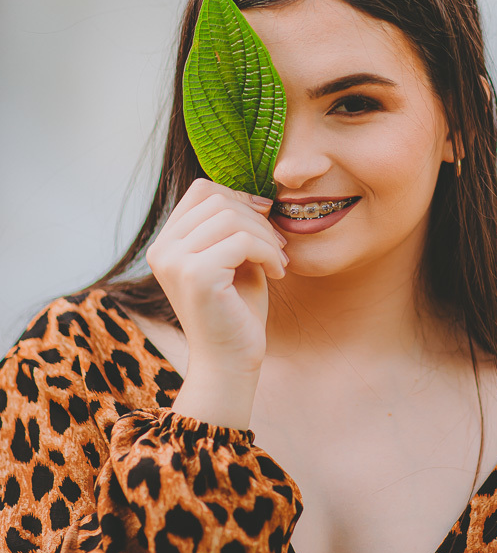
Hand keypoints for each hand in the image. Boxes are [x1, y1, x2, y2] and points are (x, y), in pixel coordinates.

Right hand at [146, 178, 286, 376]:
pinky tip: (277, 273)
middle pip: (218, 200)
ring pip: (232, 217)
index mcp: (166, 243)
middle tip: (278, 247)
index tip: (264, 222)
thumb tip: (254, 194)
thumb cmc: (237, 309)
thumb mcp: (233, 257)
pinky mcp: (196, 275)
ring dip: (266, 236)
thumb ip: (234, 225)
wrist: (231, 361)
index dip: (239, 198)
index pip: (201, 191)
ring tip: (277, 261)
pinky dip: (268, 252)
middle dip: (257, 219)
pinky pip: (243, 240)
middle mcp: (162, 249)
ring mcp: (174, 261)